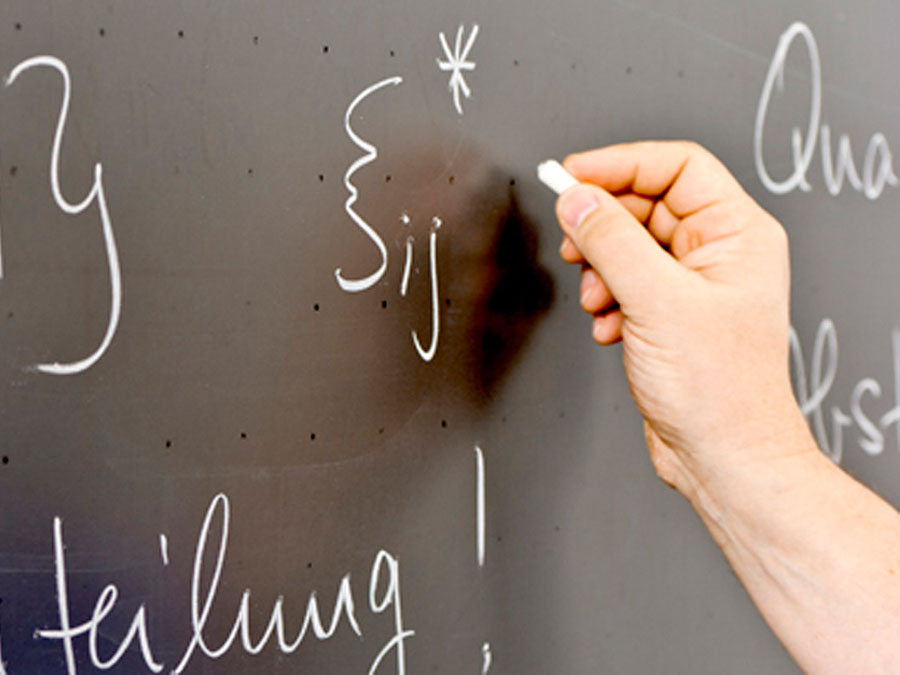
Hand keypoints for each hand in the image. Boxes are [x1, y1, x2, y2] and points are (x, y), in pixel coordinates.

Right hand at [555, 141, 808, 495]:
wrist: (723, 456)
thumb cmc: (720, 391)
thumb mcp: (658, 302)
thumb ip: (612, 242)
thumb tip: (577, 198)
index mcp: (738, 233)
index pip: (676, 167)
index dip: (620, 164)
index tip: (572, 175)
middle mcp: (719, 253)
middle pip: (647, 205)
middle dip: (604, 225)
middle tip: (573, 240)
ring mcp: (694, 285)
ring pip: (631, 246)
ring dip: (602, 269)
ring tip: (598, 299)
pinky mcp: (671, 314)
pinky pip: (627, 282)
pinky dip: (608, 299)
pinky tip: (610, 327)